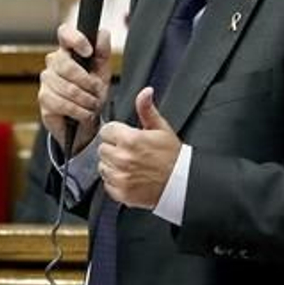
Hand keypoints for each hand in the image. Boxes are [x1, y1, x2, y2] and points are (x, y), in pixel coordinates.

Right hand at [38, 24, 110, 151]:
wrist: (85, 119)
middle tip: (97, 92)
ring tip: (92, 105)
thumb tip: (102, 33)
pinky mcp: (43, 99)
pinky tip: (84, 114)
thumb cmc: (92, 91)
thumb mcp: (102, 71)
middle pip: (67, 66)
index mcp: (69, 50)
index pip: (65, 34)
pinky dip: (79, 112)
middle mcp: (54, 62)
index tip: (88, 51)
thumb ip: (103, 52)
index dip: (75, 39)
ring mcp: (46, 80)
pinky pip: (63, 104)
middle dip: (88, 83)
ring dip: (87, 101)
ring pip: (68, 89)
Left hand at [98, 89, 180, 208]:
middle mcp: (122, 159)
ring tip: (129, 165)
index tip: (124, 136)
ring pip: (102, 166)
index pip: (106, 130)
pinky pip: (107, 183)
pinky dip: (115, 181)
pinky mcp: (121, 192)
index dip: (116, 132)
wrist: (181, 183)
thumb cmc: (172, 156)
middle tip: (129, 151)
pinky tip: (129, 177)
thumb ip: (147, 109)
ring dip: (112, 165)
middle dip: (113, 148)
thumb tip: (145, 92)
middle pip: (102, 148)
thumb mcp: (161, 128)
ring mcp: (121, 177)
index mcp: (130, 140)